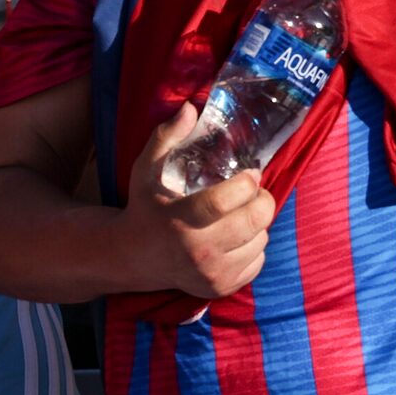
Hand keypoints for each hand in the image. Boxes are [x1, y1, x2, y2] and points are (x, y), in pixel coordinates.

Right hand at [125, 103, 276, 299]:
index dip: (248, 181)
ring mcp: (211, 274)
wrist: (133, 258)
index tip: (250, 171)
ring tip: (241, 213)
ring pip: (261, 239)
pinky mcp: (220, 288)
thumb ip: (166, 136)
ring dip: (258, 222)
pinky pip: (258, 261)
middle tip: (254, 190)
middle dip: (262, 198)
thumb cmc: (145, 207)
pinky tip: (237, 236)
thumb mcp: (146, 169)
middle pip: (255, 221)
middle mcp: (198, 252)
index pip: (227, 200)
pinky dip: (255, 245)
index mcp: (180, 220)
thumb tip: (190, 107)